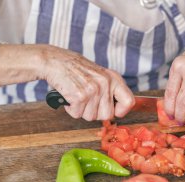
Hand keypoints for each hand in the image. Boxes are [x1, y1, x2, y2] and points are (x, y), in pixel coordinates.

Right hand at [0, 44, 134, 120]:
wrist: (55, 61)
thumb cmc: (76, 70)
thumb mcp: (100, 75)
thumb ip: (110, 90)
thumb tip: (119, 110)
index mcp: (114, 79)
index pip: (129, 101)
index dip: (121, 111)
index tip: (115, 112)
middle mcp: (106, 84)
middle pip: (107, 115)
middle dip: (95, 112)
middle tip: (87, 101)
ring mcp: (93, 90)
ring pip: (90, 117)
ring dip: (81, 110)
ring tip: (77, 95)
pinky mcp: (80, 96)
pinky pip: (77, 114)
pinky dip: (71, 109)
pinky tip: (69, 96)